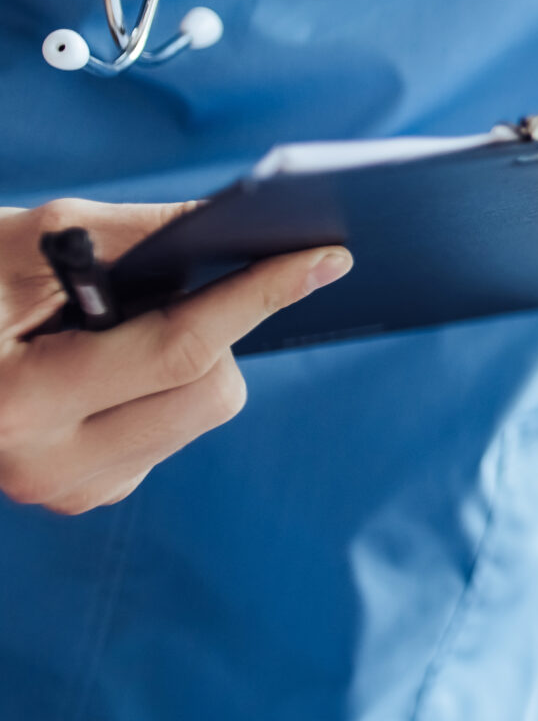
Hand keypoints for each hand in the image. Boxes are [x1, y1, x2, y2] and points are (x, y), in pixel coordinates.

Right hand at [0, 200, 349, 514]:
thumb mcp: (29, 240)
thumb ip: (141, 237)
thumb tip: (246, 226)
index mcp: (16, 404)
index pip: (179, 351)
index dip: (257, 295)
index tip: (324, 258)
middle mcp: (45, 467)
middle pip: (212, 393)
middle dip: (210, 331)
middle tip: (160, 290)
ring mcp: (68, 492)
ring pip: (202, 412)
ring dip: (183, 359)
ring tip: (103, 332)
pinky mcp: (88, 494)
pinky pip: (174, 428)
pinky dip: (160, 386)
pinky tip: (100, 364)